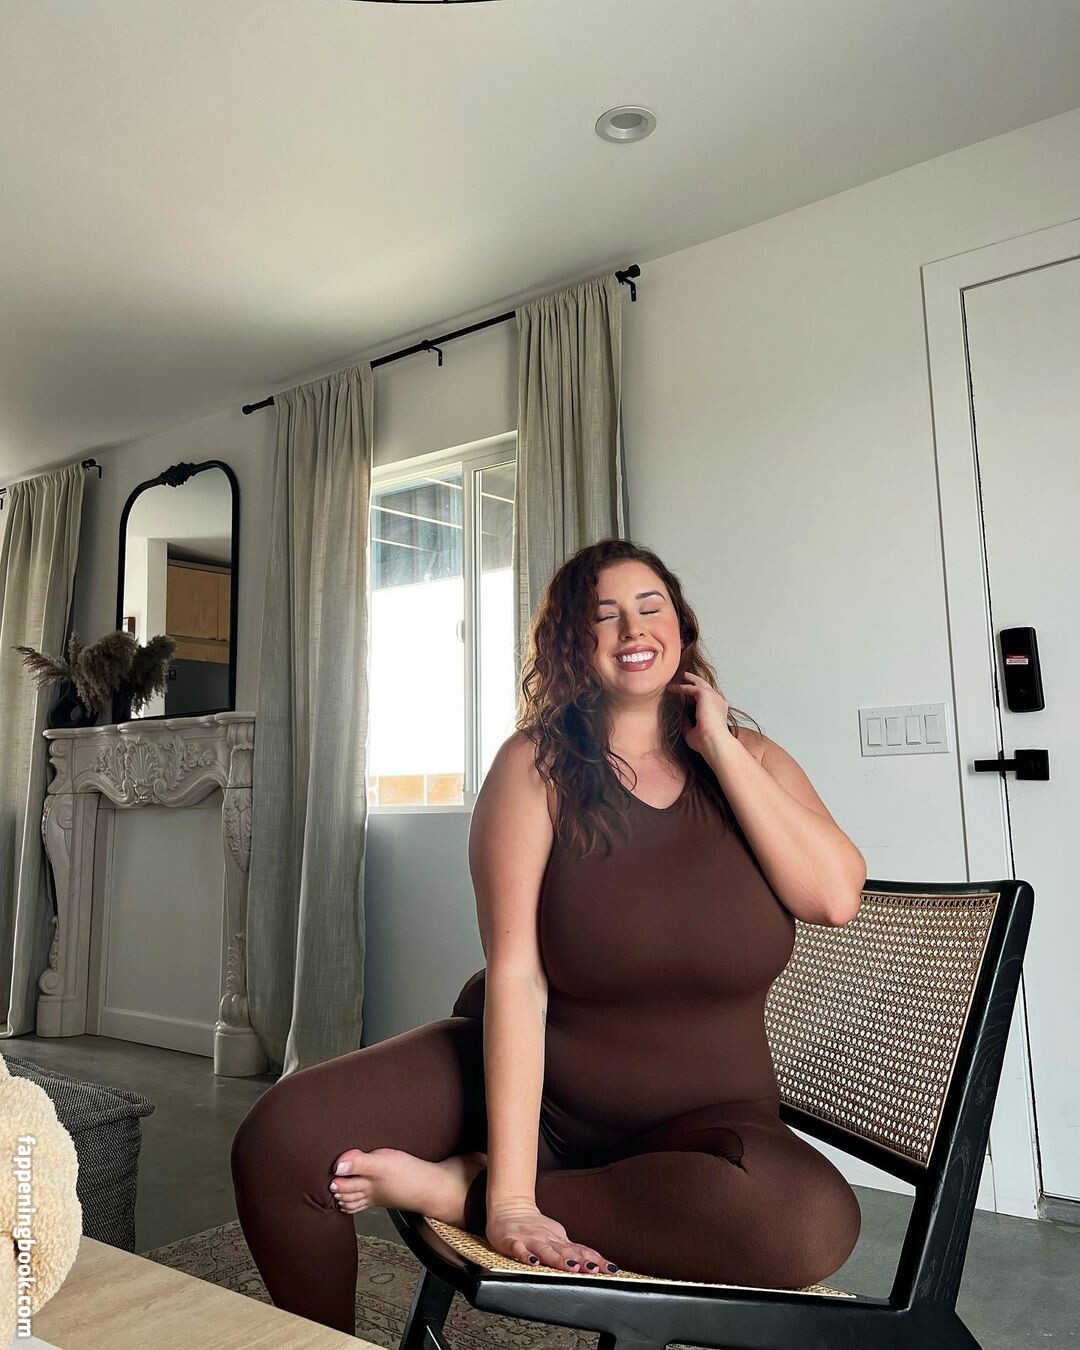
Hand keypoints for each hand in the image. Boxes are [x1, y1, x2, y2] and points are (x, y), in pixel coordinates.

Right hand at [486, 1200, 617, 1274]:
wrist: (509, 1208)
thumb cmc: (534, 1227)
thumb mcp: (556, 1237)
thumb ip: (572, 1251)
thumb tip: (595, 1263)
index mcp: (559, 1240)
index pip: (581, 1250)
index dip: (595, 1260)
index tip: (610, 1269)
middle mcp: (547, 1239)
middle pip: (566, 1251)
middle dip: (581, 1261)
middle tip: (594, 1270)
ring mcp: (530, 1240)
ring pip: (546, 1250)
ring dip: (558, 1259)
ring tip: (571, 1267)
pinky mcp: (512, 1241)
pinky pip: (518, 1249)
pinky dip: (526, 1255)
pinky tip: (533, 1262)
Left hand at [667, 670, 731, 756]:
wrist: (714, 742)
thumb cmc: (706, 742)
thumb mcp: (693, 731)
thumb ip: (687, 723)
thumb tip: (680, 717)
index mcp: (718, 710)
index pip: (706, 698)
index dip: (695, 695)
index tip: (685, 695)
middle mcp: (718, 701)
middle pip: (704, 686)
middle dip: (693, 680)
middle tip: (683, 676)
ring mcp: (713, 696)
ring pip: (698, 682)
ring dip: (687, 679)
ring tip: (677, 676)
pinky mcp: (705, 694)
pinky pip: (691, 687)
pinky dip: (681, 687)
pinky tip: (671, 687)